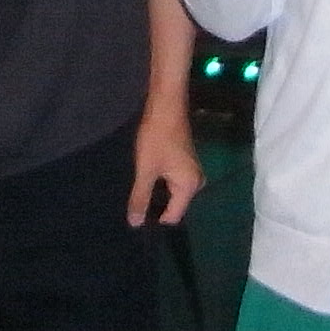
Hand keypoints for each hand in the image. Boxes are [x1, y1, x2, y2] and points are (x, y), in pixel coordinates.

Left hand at [129, 108, 203, 226]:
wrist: (166, 106)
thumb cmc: (156, 138)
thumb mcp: (145, 170)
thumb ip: (140, 198)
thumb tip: (135, 224)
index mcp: (189, 187)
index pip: (172, 217)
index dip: (153, 220)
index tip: (135, 215)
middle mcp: (196, 183)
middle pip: (173, 206)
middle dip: (154, 206)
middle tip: (133, 202)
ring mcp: (193, 173)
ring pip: (171, 194)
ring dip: (156, 193)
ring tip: (138, 190)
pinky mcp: (187, 164)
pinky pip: (173, 183)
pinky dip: (160, 183)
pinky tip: (146, 178)